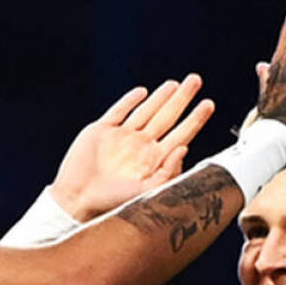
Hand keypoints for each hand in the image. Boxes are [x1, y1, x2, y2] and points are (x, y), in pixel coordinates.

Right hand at [50, 75, 214, 222]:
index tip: (208, 104)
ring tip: (175, 84)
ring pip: (145, 111)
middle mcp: (140, 147)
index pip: (181, 134)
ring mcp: (121, 137)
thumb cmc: (111, 204)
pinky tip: (142, 92)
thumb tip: (185, 149)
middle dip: (182, 98)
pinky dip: (130, 100)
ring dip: (160, 97)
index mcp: (154, 161)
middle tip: (196, 80)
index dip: (195, 119)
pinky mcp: (101, 131)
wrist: (77, 199)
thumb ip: (168, 173)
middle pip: (167, 117)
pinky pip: (118, 111)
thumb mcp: (146, 193)